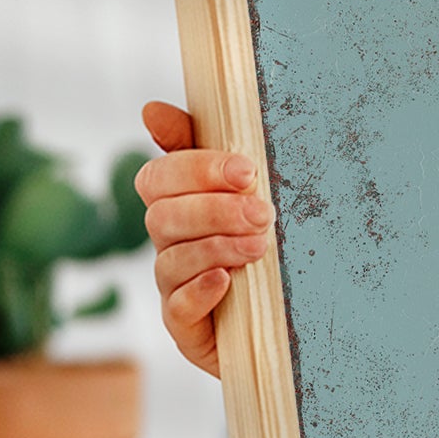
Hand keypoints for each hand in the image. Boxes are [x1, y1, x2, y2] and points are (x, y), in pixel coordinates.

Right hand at [134, 101, 267, 376]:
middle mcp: (167, 244)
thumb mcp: (245, 190)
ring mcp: (173, 286)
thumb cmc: (262, 240)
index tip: (247, 171)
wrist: (288, 317)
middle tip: (264, 212)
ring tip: (261, 246)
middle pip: (164, 217)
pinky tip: (227, 281)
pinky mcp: (185, 328)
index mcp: (177, 204)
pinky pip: (176, 309)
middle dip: (216, 210)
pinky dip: (199, 292)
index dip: (197, 169)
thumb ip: (200, 146)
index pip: (158, 177)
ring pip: (171, 259)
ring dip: (217, 246)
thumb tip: (150, 109)